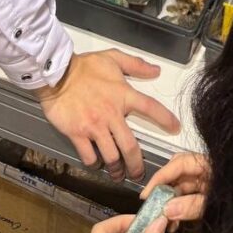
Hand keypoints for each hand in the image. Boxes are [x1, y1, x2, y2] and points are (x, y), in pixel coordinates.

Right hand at [36, 51, 179, 183]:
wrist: (56, 74)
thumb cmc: (85, 66)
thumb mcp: (113, 58)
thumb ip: (136, 65)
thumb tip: (156, 71)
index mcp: (123, 94)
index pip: (150, 108)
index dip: (165, 119)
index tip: (175, 129)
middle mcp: (112, 114)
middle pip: (131, 146)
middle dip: (137, 165)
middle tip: (139, 174)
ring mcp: (94, 126)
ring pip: (111, 157)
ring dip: (117, 169)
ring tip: (118, 174)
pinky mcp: (77, 134)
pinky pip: (89, 156)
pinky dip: (95, 163)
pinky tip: (97, 163)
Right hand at [141, 152, 209, 223]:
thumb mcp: (213, 203)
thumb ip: (192, 205)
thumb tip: (167, 209)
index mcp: (208, 164)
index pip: (178, 163)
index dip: (160, 177)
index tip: (146, 193)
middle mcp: (205, 169)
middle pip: (177, 174)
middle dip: (163, 191)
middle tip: (153, 207)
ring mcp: (206, 182)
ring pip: (181, 188)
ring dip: (170, 204)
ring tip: (164, 220)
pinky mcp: (207, 194)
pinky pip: (188, 197)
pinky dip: (179, 208)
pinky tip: (174, 223)